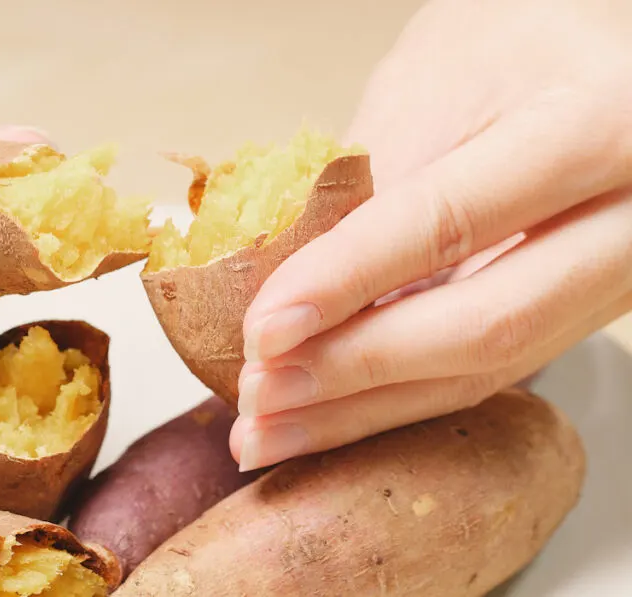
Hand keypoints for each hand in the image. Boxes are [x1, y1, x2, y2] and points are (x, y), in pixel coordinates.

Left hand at [232, 0, 631, 470]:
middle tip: (258, 392)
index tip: (264, 326)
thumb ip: (373, 176)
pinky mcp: (577, 311)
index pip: (449, 221)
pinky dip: (397, 398)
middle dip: (354, 371)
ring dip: (364, 410)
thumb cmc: (518, 43)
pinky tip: (327, 415)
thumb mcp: (439, 73)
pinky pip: (486, 370)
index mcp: (600, 128)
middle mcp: (627, 223)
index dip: (347, 281)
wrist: (601, 61)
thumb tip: (284, 284)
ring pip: (486, 368)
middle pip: (486, 324)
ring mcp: (612, 279)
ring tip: (269, 430)